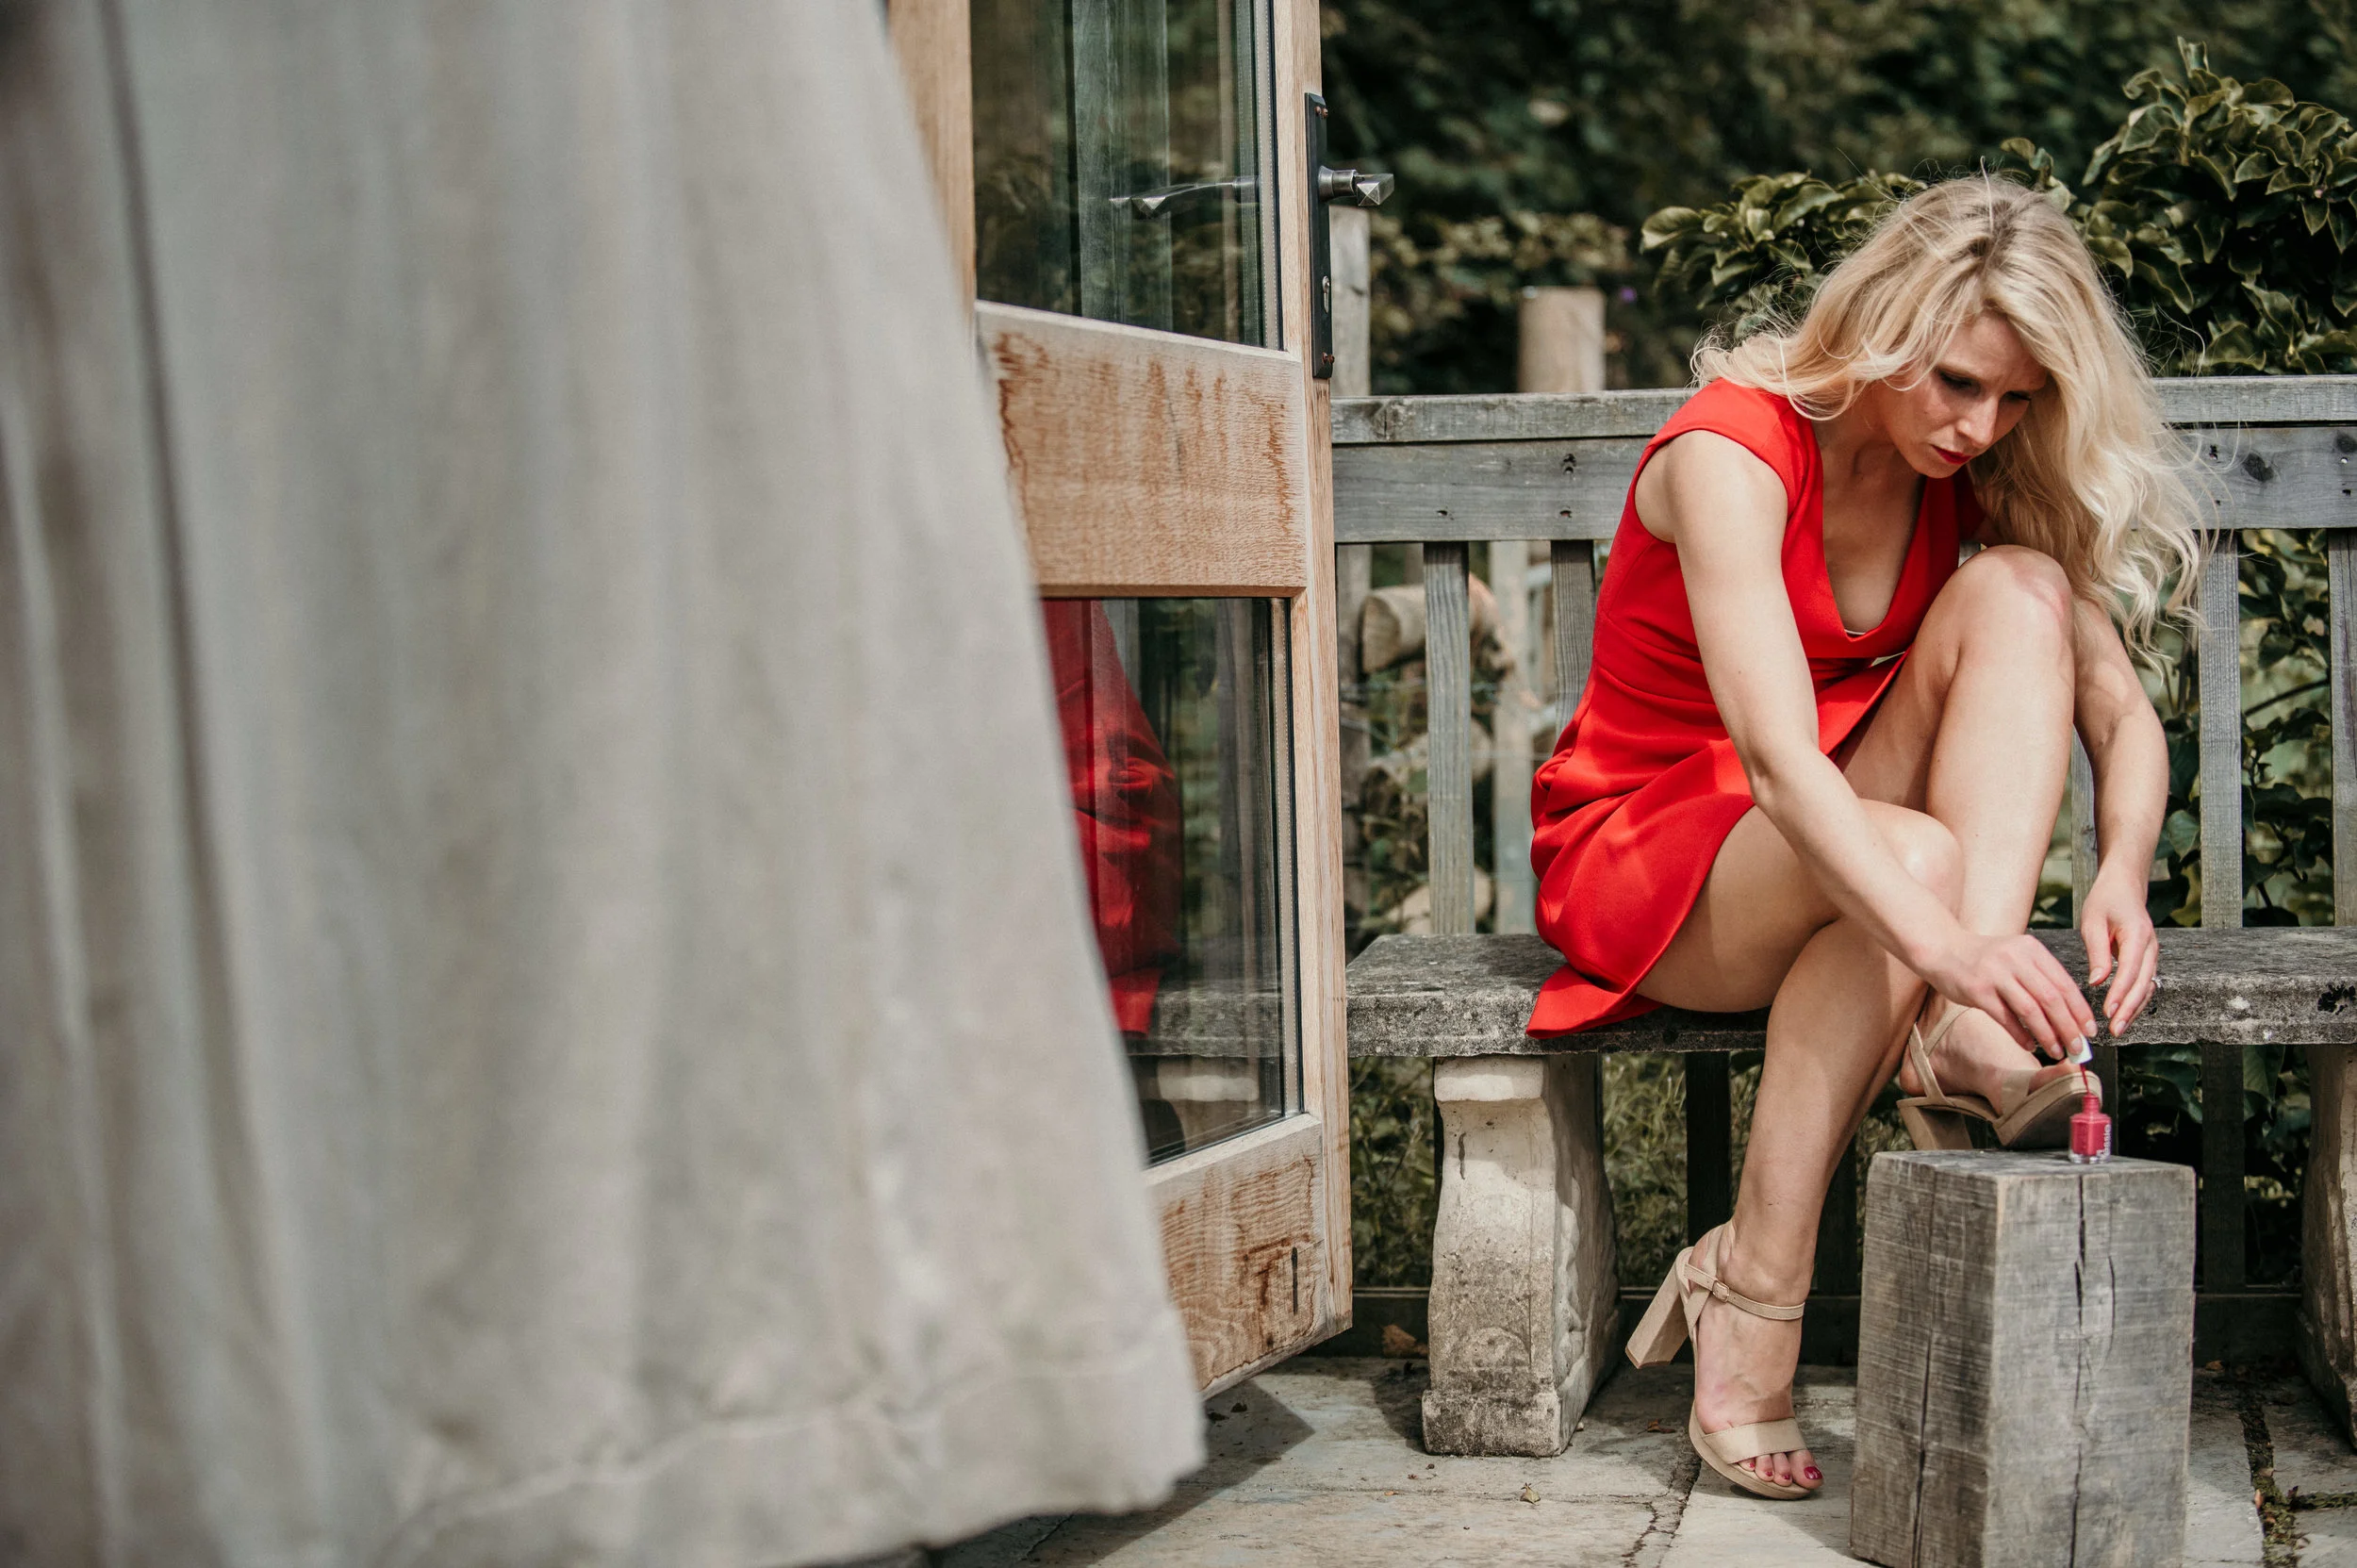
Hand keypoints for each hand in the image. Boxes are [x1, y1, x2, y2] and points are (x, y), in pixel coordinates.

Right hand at [1924, 930, 2098, 1060]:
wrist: (1943, 948)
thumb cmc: (1983, 958)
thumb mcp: (2016, 956)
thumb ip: (2040, 978)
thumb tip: (2069, 1015)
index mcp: (2031, 949)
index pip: (2064, 983)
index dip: (2080, 1010)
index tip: (2090, 1031)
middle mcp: (2015, 958)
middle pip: (2052, 998)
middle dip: (2068, 1027)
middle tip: (2078, 1048)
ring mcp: (1995, 974)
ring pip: (2031, 1010)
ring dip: (2047, 1035)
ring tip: (2057, 1051)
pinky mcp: (1977, 990)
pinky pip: (2005, 1017)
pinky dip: (2020, 1035)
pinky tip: (2029, 1045)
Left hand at [2080, 865, 2159, 1036]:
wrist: (2124, 886)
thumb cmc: (2105, 901)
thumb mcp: (2093, 922)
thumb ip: (2097, 952)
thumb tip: (2097, 982)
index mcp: (2137, 935)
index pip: (2130, 970)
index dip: (2120, 993)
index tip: (2108, 1011)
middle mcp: (2150, 946)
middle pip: (2143, 983)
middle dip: (2129, 1008)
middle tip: (2114, 1029)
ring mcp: (2152, 953)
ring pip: (2147, 987)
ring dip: (2134, 1009)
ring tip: (2118, 1028)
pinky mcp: (2147, 958)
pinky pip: (2145, 983)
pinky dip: (2136, 999)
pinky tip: (2124, 1014)